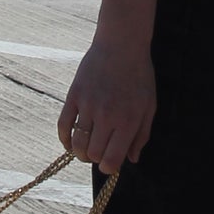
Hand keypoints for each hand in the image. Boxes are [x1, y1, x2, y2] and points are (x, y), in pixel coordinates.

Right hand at [58, 32, 155, 173]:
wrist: (121, 45)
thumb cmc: (139, 76)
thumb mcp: (149, 106)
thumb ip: (142, 135)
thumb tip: (132, 159)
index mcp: (128, 121)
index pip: (111, 160)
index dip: (109, 168)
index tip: (110, 164)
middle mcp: (107, 116)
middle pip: (93, 154)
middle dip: (96, 159)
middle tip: (100, 153)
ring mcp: (88, 106)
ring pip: (77, 144)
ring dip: (80, 152)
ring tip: (86, 149)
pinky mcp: (74, 96)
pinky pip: (63, 126)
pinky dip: (64, 139)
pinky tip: (70, 142)